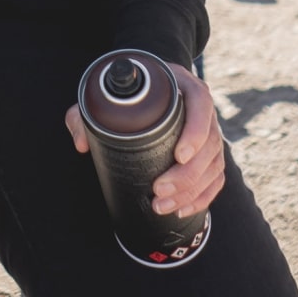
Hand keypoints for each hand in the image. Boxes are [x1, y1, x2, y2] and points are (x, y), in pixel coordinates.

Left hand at [65, 64, 225, 216]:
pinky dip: (202, 196)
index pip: (201, 105)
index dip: (195, 132)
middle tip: (159, 191)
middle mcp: (203, 110)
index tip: (178, 156)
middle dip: (186, 175)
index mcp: (184, 87)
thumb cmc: (128, 92)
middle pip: (209, 144)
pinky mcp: (209, 154)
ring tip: (162, 205)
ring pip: (213, 166)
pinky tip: (183, 209)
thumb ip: (86, 114)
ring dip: (191, 191)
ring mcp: (210, 133)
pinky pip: (216, 178)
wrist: (146, 87)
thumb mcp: (107, 94)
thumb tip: (82, 143)